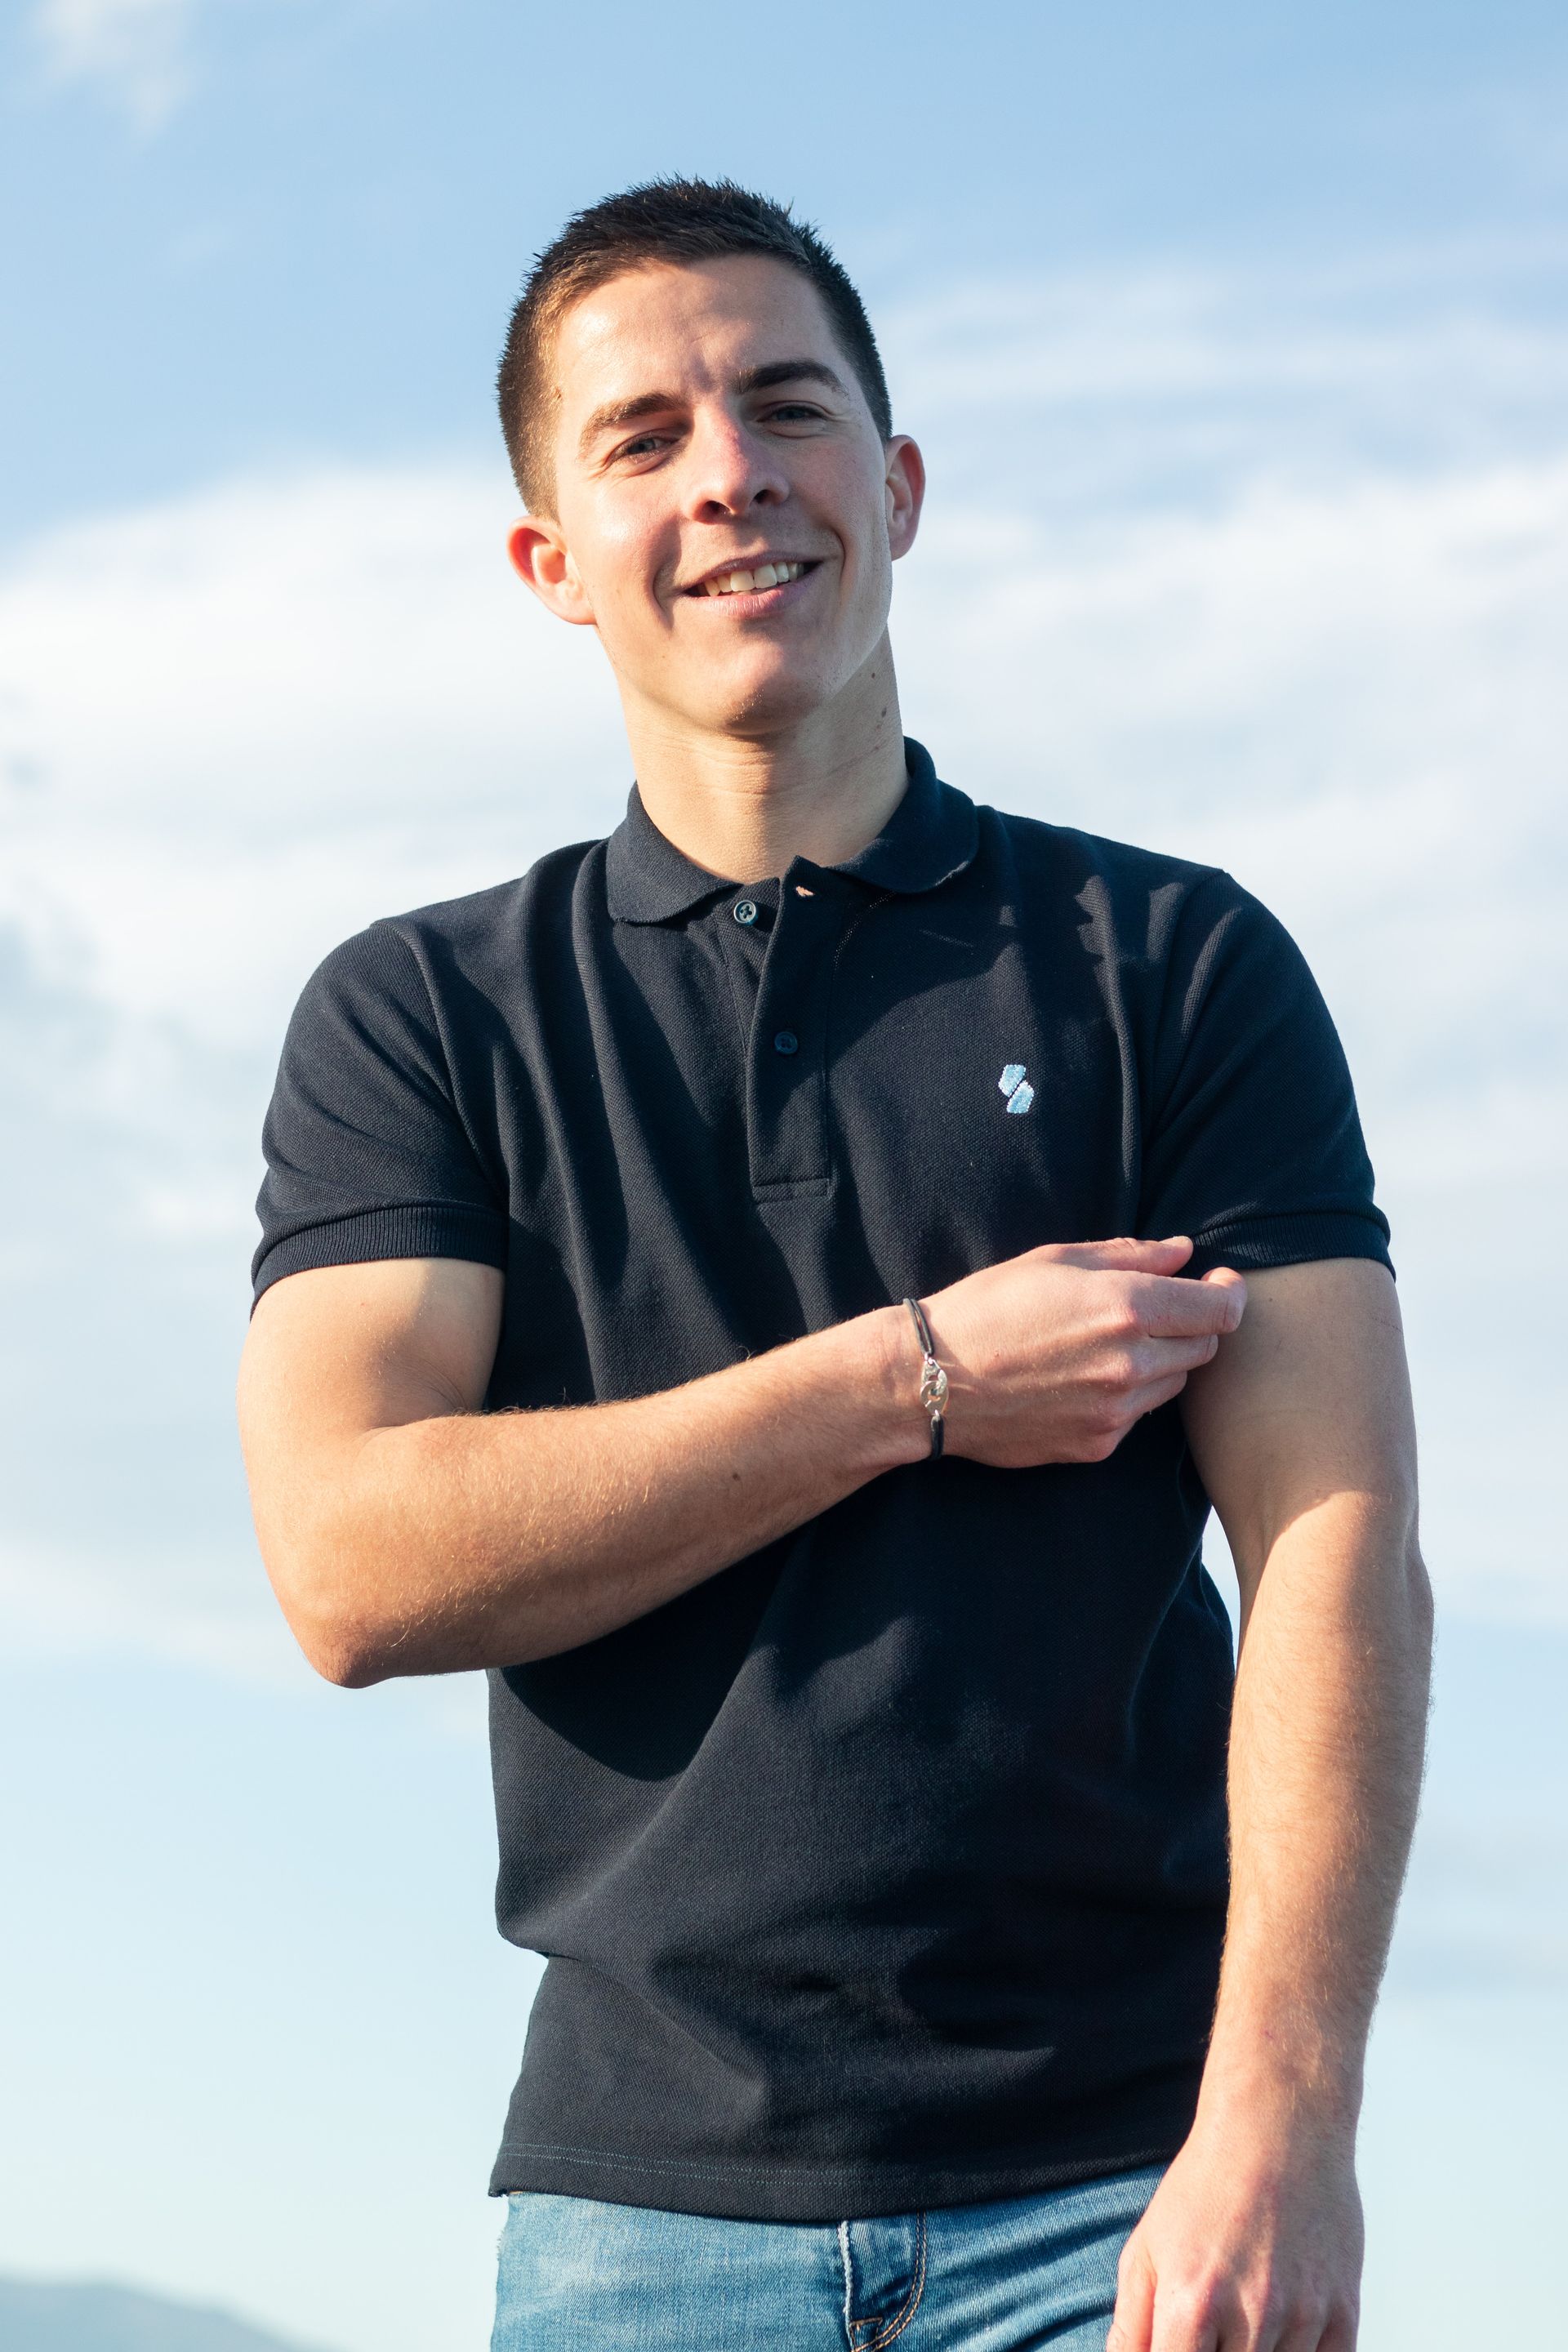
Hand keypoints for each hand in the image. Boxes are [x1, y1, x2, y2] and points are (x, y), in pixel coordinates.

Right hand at [918, 1236, 1245, 1468]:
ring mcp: (1116, 1411)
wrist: (930, 1380)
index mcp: (1126, 1306)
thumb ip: (1131, 1255)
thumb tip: (1183, 1254)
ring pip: (1173, 1383)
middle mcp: (1131, 1363)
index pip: (1221, 1309)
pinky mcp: (1097, 1445)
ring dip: (1162, 1359)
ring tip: (1111, 1341)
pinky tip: (1082, 1377)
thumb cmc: (987, 1307)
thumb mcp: (1055, 1260)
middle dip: (1194, 1324)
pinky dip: (1127, 1394)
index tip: (1218, 1283)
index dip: (1229, 1293)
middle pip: (1206, 1348)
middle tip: (1161, 1307)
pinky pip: (1136, 1415)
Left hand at [1108, 2116, 1361, 2351]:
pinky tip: (1283, 2325)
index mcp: (1191, 2301)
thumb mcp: (1147, 2246)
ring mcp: (1303, 2315)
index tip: (1181, 2342)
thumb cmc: (1206, 2184)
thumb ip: (1132, 2325)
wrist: (1279, 2124)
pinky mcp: (1344, 2310)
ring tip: (1245, 2313)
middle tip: (1213, 2326)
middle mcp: (1251, 2313)